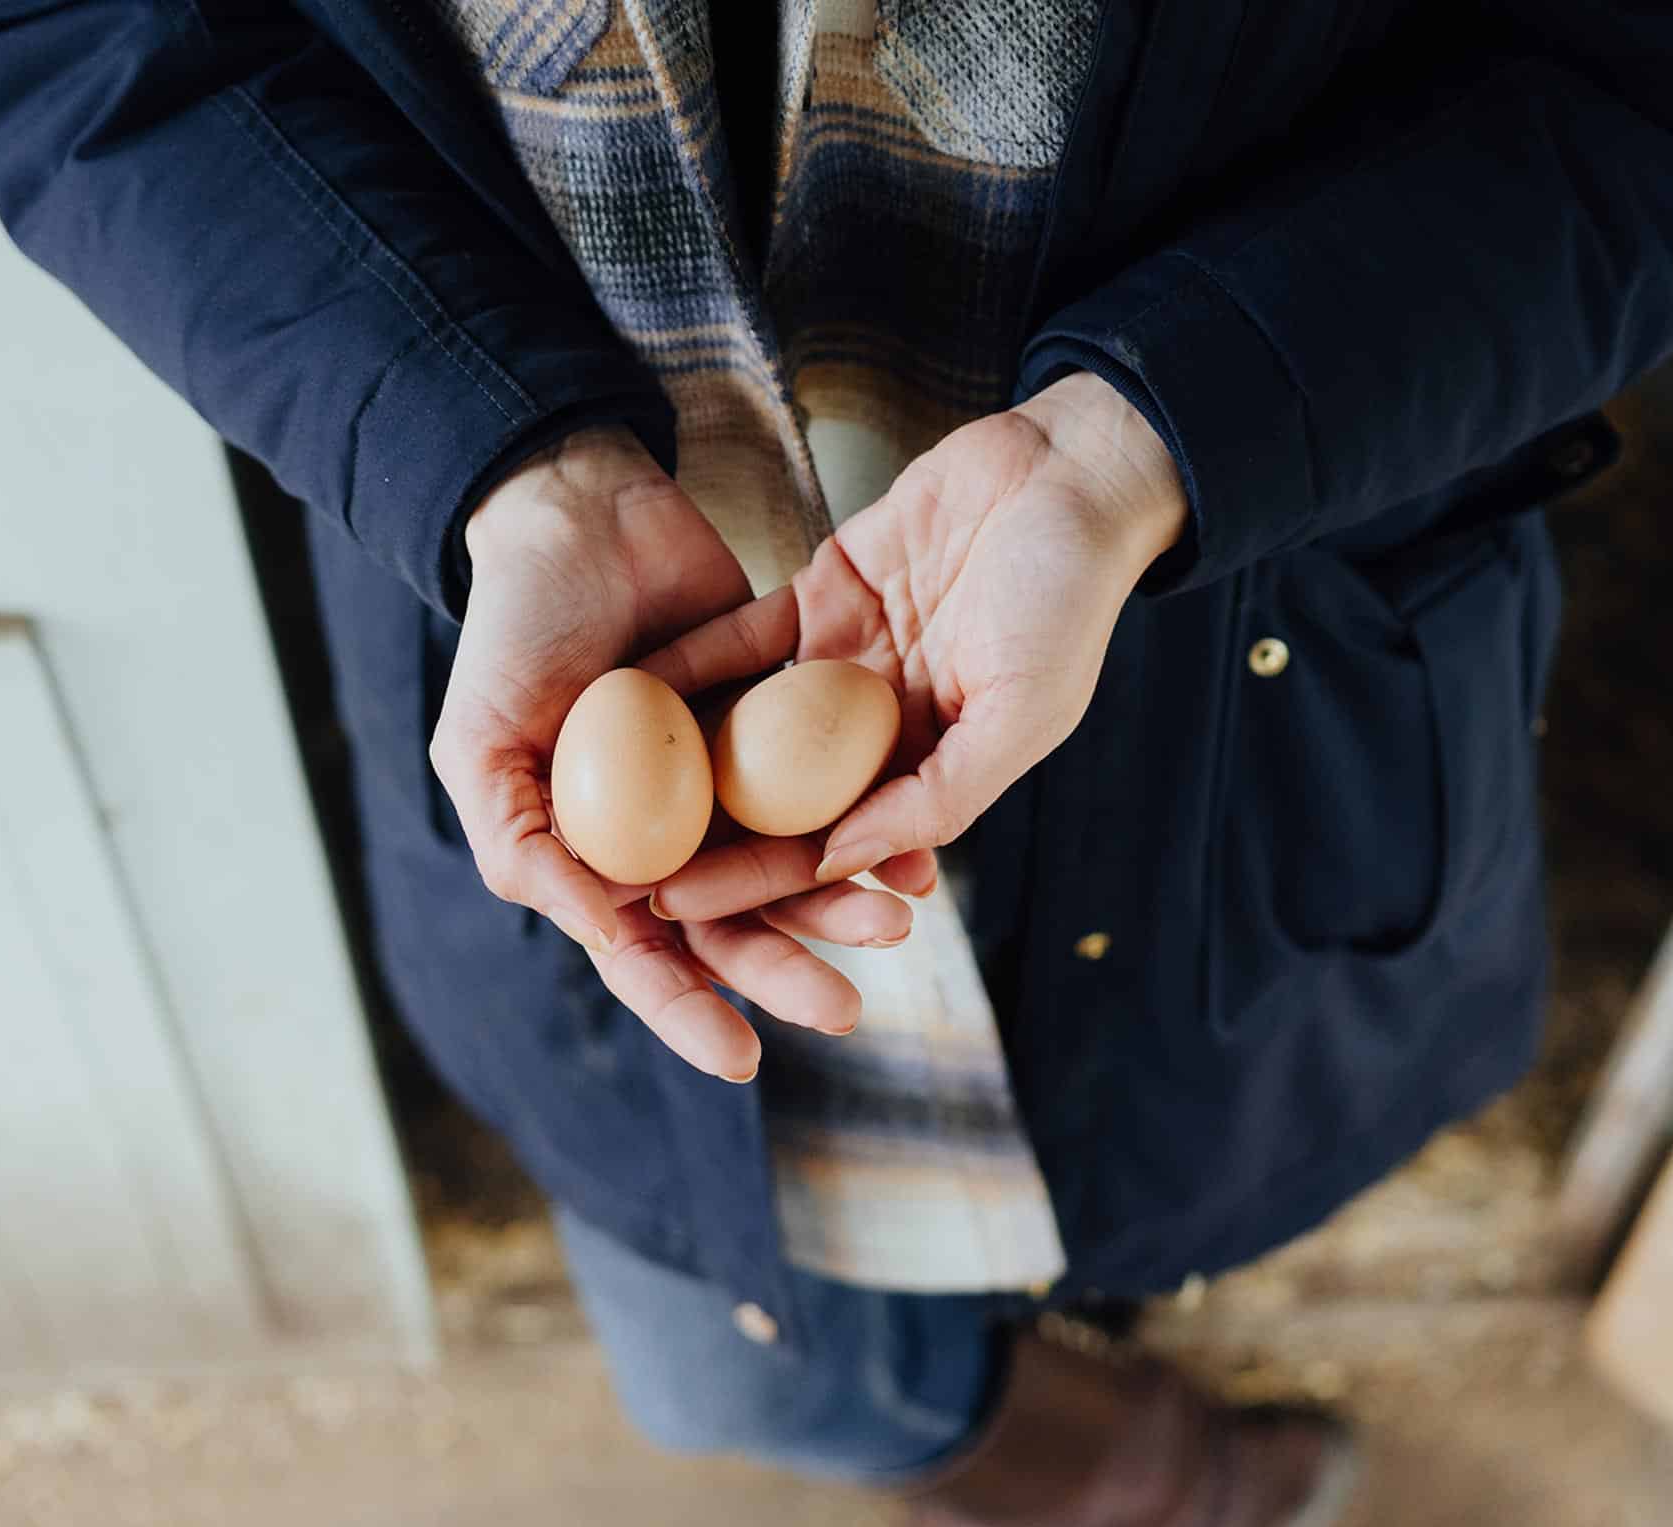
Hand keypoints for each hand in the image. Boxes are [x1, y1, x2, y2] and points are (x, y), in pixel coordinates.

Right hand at [431, 427, 928, 1081]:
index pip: (647, 956)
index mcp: (596, 855)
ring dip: (843, 898)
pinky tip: (917, 843)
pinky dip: (875, 815)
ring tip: (897, 920)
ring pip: (795, 862)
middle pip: (737, 924)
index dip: (691, 1011)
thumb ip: (524, 847)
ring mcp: (728, 777)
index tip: (745, 1060)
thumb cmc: (511, 631)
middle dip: (790, 968)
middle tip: (847, 1004)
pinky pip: (833, 779)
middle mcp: (670, 830)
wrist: (579, 509)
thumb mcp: (480, 746)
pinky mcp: (780, 718)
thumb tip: (608, 935)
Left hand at [645, 373, 1186, 918]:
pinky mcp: (824, 594)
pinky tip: (626, 690)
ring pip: (751, 725)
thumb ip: (937, 796)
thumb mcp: (1020, 715)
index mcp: (934, 768)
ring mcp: (847, 662)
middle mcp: (881, 728)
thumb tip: (835, 862)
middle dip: (701, 839)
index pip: (828, 846)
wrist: (1072, 473)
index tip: (673, 907)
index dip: (750, 881)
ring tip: (600, 788)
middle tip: (616, 867)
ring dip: (681, 756)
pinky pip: (744, 640)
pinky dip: (690, 663)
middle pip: (775, 800)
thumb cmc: (1069, 599)